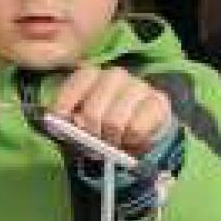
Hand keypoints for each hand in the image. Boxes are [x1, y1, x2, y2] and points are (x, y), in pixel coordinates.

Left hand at [49, 66, 172, 157]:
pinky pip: (136, 129)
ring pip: (114, 122)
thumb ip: (69, 122)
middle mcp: (114, 75)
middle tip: (94, 145)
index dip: (64, 110)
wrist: (139, 132)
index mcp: (90, 74)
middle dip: (90, 135)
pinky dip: (130, 142)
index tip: (63, 128)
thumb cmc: (103, 125)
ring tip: (113, 143)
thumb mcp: (80, 123)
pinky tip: (130, 140)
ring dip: (111, 140)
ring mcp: (138, 86)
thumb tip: (62, 124)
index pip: (73, 88)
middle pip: (92, 112)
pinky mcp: (158, 101)